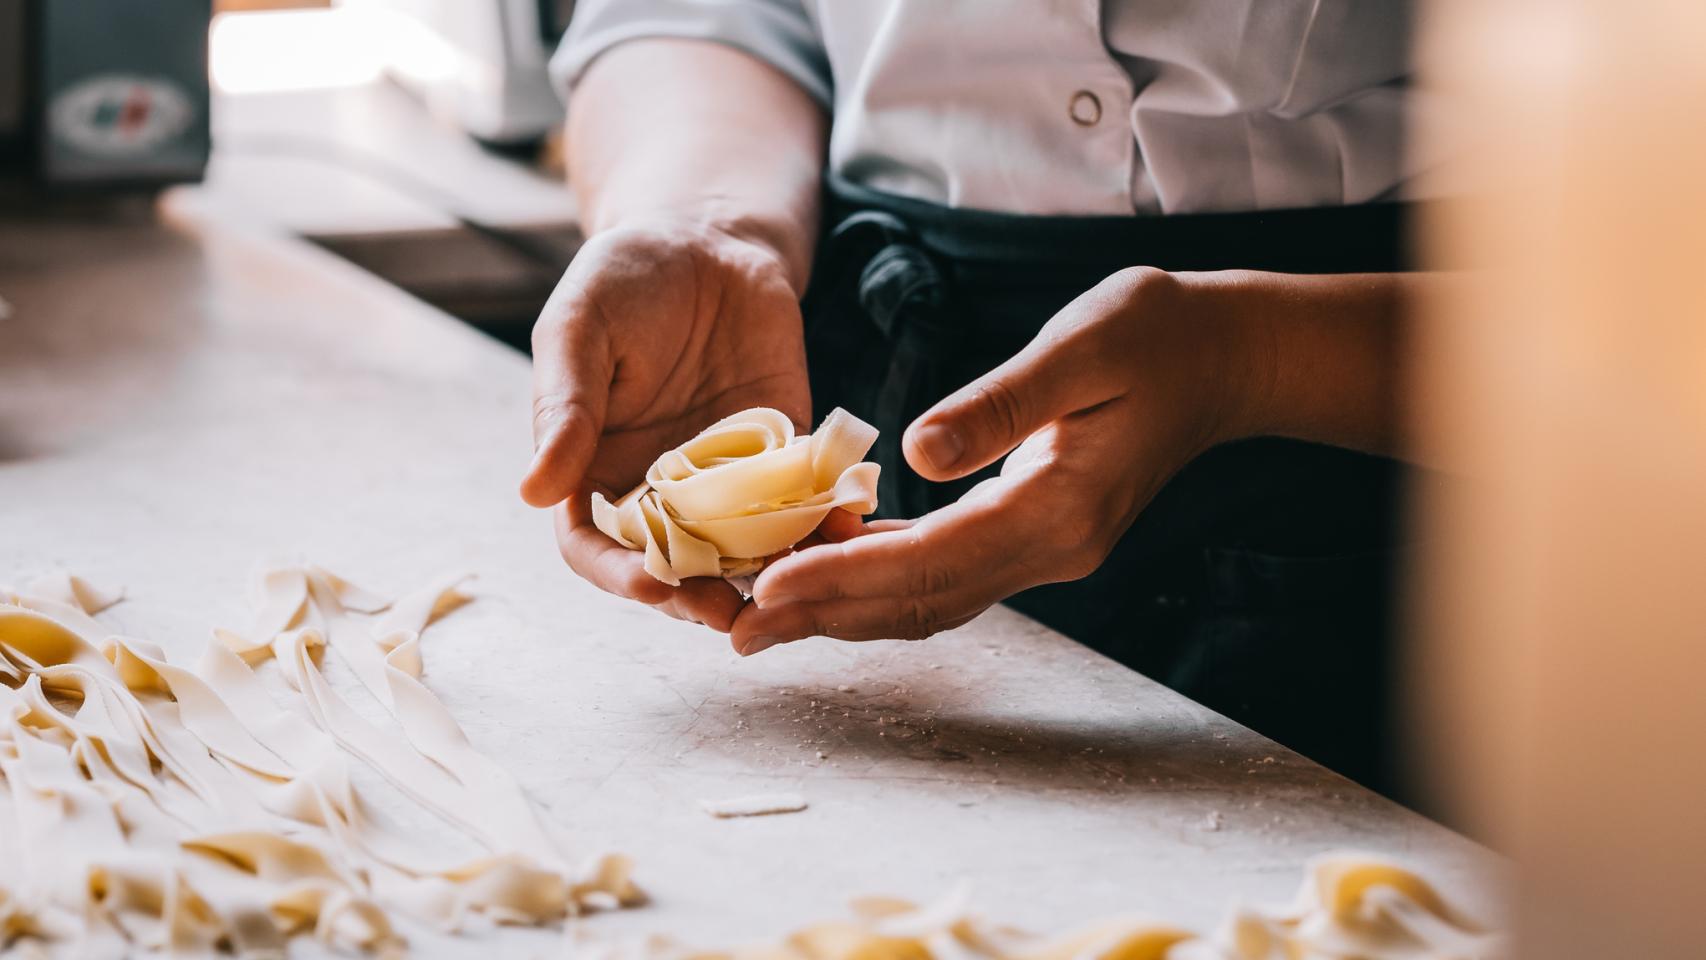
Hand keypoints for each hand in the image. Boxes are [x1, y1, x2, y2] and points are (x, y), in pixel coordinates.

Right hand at [521, 219, 811, 630]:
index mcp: (596, 470)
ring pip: (744, 551)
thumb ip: (563, 408)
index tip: (653, 587)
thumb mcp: (579, 330)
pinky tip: (846, 528)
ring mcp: (728, 478)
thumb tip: (532, 491)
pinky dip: (824, 522)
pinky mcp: (787, 453)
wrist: (708, 236)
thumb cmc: (625, 277)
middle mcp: (662, 489)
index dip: (621, 577)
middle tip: (730, 613)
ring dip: (767, 576)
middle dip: (698, 598)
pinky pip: (804, 502)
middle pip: (674, 568)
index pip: (596, 550)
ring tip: (792, 589)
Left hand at [730, 267, 1267, 654]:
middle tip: (737, 630)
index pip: (932, 559)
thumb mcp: (1081, 346)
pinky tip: (832, 567)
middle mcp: (1053, 548)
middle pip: (921, 602)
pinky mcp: (1036, 535)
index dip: (845, 575)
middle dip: (826, 616)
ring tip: (764, 616)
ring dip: (847, 612)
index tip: (769, 588)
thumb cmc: (1157, 334)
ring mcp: (1047, 550)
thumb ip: (1000, 403)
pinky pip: (947, 575)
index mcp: (1059, 507)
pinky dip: (883, 579)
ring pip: (930, 600)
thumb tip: (915, 452)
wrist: (1224, 359)